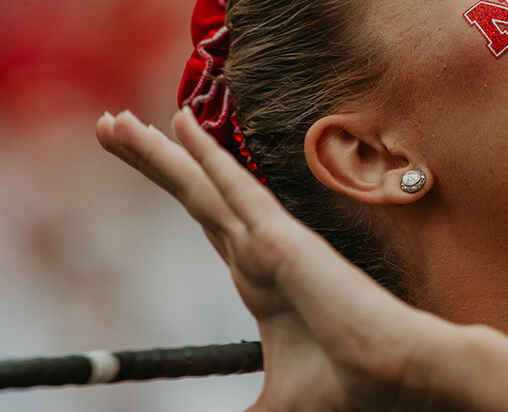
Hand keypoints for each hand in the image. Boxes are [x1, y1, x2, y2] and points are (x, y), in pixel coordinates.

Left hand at [96, 110, 442, 410]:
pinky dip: (206, 157)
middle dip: (150, 159)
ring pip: (203, 187)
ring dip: (157, 153)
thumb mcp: (277, 406)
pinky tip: (179, 125)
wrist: (396, 379)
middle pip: (195, 195)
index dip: (175, 186)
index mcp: (262, 279)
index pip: (208, 221)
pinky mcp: (282, 242)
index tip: (140, 159)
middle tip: (110, 128)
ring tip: (116, 125)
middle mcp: (262, 252)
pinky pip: (235, 190)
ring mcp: (272, 242)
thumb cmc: (350, 391)